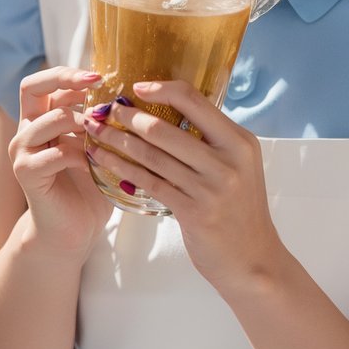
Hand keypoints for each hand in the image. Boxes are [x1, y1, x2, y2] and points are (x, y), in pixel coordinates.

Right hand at [10, 66, 113, 255]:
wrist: (73, 231)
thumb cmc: (89, 188)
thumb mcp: (98, 147)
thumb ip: (101, 122)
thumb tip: (128, 93)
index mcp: (41, 119)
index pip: (44, 82)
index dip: (69, 73)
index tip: (101, 77)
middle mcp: (26, 130)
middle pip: (32, 86)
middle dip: (67, 79)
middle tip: (98, 84)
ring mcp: (23, 152)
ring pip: (50, 119)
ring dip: (83, 122)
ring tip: (105, 133)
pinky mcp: (27, 173)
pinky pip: (55, 154)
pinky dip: (81, 155)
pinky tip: (96, 165)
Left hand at [83, 79, 281, 289]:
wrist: (254, 260)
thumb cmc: (239, 211)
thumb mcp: (238, 167)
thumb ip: (211, 142)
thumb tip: (172, 111)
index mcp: (239, 141)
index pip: (194, 100)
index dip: (160, 89)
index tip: (135, 88)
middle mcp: (227, 160)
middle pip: (165, 127)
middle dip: (128, 116)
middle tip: (104, 110)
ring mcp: (211, 187)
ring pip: (151, 155)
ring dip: (117, 140)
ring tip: (94, 130)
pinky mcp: (193, 211)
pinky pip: (148, 182)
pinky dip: (121, 167)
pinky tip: (102, 160)